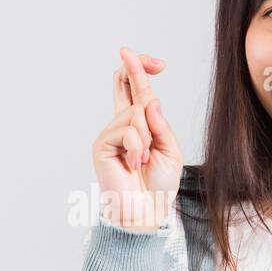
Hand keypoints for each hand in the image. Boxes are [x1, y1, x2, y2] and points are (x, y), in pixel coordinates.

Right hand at [91, 46, 183, 228]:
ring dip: (147, 137)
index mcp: (139, 124)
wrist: (146, 212)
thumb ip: (161, 125)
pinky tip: (133, 164)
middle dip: (136, 68)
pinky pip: (127, 131)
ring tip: (143, 160)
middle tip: (144, 58)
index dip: (140, 69)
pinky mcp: (102, 145)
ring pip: (135, 113)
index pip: (135, 89)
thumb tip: (150, 100)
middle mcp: (121, 124)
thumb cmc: (159, 184)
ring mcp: (109, 133)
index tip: (156, 61)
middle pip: (122, 83)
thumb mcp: (170, 150)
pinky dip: (137, 147)